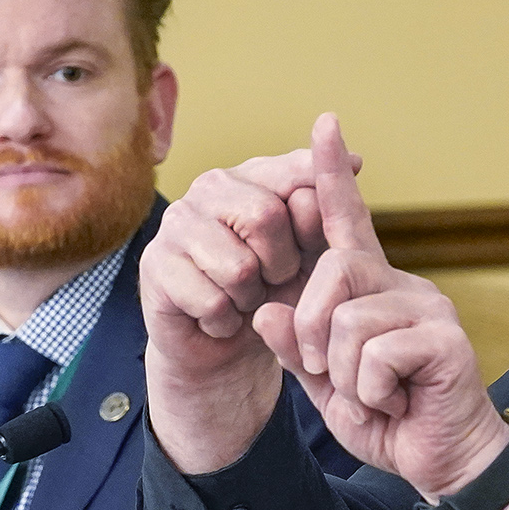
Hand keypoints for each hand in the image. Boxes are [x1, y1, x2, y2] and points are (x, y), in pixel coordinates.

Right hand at [140, 142, 361, 471]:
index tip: (344, 189)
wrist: (225, 349)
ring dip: (251, 300)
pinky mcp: (155, 263)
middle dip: (281, 265)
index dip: (320, 193)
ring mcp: (177, 221)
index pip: (295, 169)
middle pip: (266, 217)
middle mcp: (211, 187)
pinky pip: (212, 302)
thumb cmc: (273, 295)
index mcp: (254, 176)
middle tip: (271, 280)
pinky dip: (225, 322)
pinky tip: (218, 317)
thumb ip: (326, 215)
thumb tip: (353, 160)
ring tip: (243, 298)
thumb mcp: (312, 257)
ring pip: (239, 267)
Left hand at [252, 114, 508, 499]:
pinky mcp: (446, 338)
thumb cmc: (389, 418)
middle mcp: (404, 286)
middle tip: (335, 375)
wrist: (443, 463)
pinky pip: (377, 354)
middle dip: (313, 333)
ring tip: (376, 393)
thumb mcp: (325, 384)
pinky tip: (399, 401)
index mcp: (372, 290)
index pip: (348, 222)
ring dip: (346, 375)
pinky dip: (374, 391)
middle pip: (331, 273)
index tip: (323, 124)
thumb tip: (264, 311)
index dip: (332, 175)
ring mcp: (429, 308)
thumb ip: (296, 348)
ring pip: (349, 321)